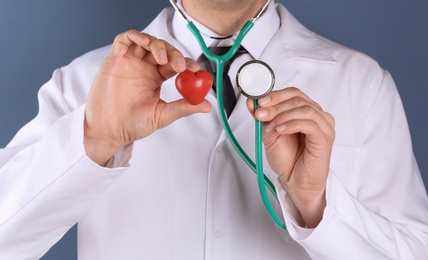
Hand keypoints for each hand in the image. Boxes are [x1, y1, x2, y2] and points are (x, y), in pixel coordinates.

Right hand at [84, 30, 211, 164]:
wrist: (109, 131)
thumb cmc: (133, 124)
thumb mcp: (162, 115)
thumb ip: (183, 107)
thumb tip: (207, 105)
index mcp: (156, 78)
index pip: (174, 63)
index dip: (186, 63)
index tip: (195, 70)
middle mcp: (144, 67)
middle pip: (163, 49)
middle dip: (174, 54)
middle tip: (180, 66)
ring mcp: (129, 62)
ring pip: (146, 42)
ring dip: (158, 45)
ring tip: (163, 58)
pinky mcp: (114, 59)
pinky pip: (124, 40)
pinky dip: (135, 36)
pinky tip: (144, 42)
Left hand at [247, 87, 334, 227]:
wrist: (295, 182)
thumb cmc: (287, 160)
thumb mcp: (269, 134)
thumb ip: (263, 117)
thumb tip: (252, 101)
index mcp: (305, 112)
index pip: (293, 93)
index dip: (275, 95)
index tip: (259, 101)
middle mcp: (317, 116)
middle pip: (298, 99)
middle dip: (276, 105)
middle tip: (261, 114)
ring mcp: (323, 126)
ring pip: (305, 109)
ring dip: (283, 115)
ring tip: (271, 127)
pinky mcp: (324, 139)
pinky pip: (310, 124)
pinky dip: (292, 124)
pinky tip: (280, 130)